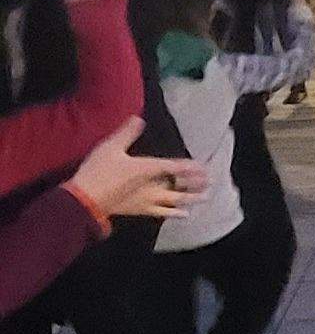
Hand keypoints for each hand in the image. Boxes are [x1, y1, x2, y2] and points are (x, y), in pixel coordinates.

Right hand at [65, 123, 198, 221]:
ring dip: (192, 199)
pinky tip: (185, 215)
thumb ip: (127, 133)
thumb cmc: (98, 170)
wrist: (85, 199)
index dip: (190, 167)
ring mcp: (148, 200)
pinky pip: (162, 213)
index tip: (204, 167)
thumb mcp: (111, 147)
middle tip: (211, 182)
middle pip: (180, 185)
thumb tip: (139, 118)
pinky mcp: (140, 210)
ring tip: (205, 198)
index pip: (174, 167)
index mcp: (148, 168)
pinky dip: (175, 213)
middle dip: (196, 183)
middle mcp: (153, 185)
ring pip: (176, 200)